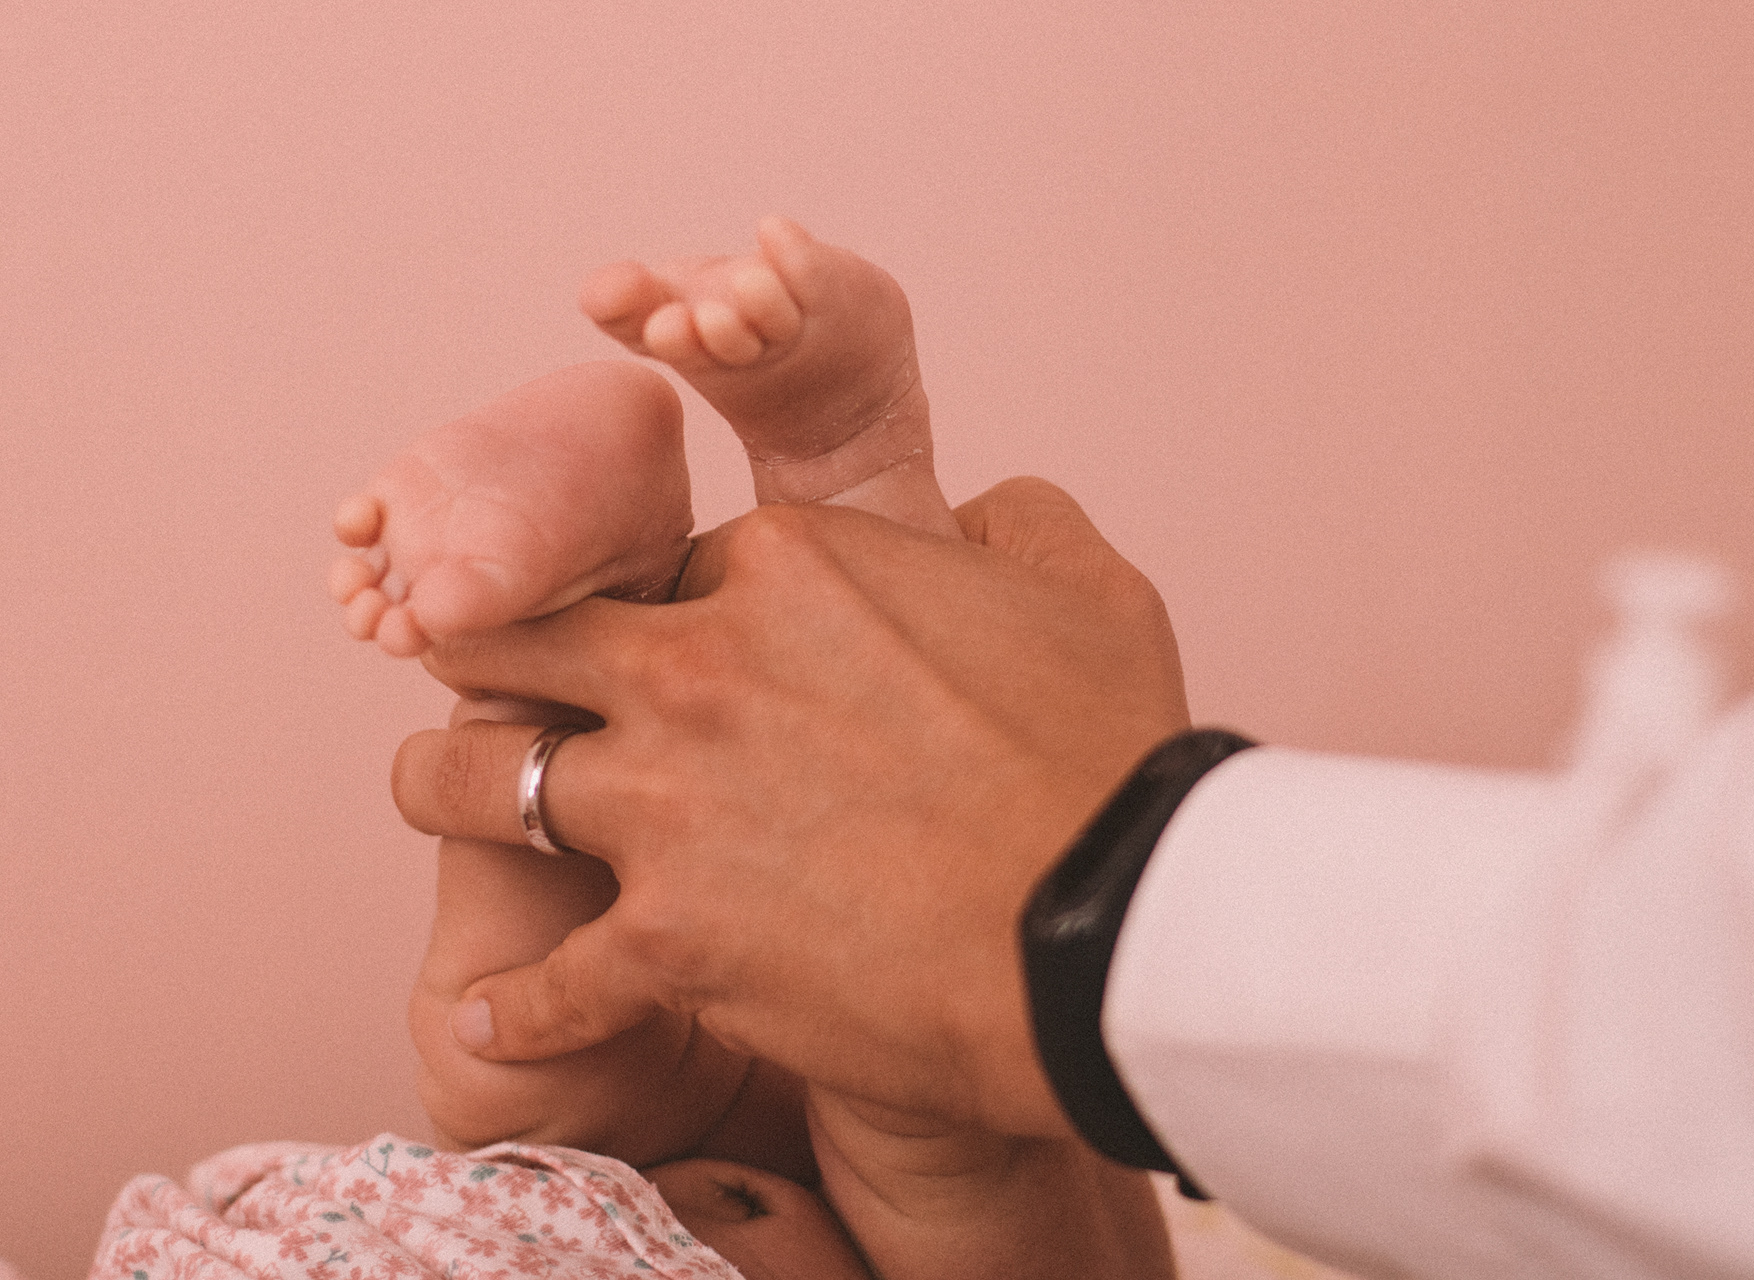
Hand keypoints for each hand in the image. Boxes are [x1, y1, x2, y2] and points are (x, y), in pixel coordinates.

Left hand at [390, 478, 1188, 1135]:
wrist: (1112, 931)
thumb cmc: (1113, 759)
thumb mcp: (1087, 587)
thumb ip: (1015, 519)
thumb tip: (979, 510)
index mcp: (788, 565)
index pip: (668, 569)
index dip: (664, 607)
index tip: (662, 647)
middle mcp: (699, 667)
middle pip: (531, 638)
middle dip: (487, 644)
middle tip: (468, 666)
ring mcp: (669, 804)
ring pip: (486, 776)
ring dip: (449, 783)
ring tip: (437, 793)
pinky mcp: (668, 941)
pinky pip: (551, 978)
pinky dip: (524, 1004)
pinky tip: (502, 1017)